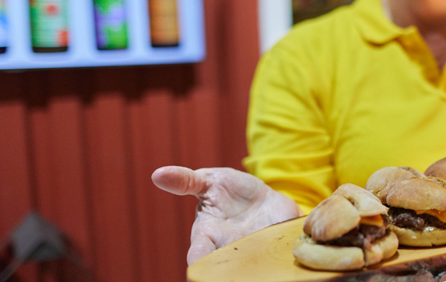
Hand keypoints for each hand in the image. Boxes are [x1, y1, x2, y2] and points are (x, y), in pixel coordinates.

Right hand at [152, 166, 301, 264]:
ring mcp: (251, 254)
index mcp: (208, 235)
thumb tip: (157, 174)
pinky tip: (288, 263)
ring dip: (256, 270)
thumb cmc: (232, 191)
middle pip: (224, 269)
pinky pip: (276, 261)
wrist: (266, 198)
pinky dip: (280, 263)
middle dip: (228, 273)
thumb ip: (186, 180)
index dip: (200, 261)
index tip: (201, 263)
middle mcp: (228, 249)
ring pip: (250, 269)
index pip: (199, 255)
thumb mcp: (210, 180)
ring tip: (262, 271)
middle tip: (236, 273)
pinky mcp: (274, 253)